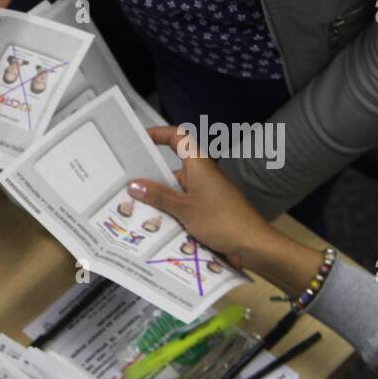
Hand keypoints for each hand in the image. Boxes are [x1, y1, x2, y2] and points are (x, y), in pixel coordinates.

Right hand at [128, 127, 282, 270]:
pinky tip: (155, 224)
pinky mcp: (208, 209)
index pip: (178, 138)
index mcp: (198, 165)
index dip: (159, 134)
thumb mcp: (184, 208)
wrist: (252, 244)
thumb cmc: (222, 220)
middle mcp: (202, 175)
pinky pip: (183, 205)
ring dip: (159, 199)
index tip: (139, 139)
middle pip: (172, 168)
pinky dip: (170, 211)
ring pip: (176, 190)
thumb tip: (133, 185)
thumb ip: (158, 196)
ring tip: (134, 209)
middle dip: (151, 177)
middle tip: (125, 184)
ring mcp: (206, 192)